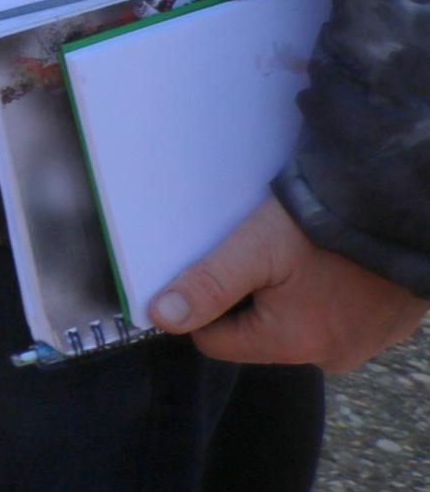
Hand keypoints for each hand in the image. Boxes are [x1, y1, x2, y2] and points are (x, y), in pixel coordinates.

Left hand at [149, 195, 428, 370]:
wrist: (400, 205)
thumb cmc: (328, 223)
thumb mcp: (255, 247)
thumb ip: (208, 284)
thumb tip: (162, 317)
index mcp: (294, 344)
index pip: (216, 343)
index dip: (203, 305)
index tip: (215, 269)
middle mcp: (333, 356)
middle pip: (259, 334)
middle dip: (250, 298)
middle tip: (262, 255)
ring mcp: (367, 344)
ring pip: (298, 325)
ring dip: (290, 295)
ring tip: (299, 254)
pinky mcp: (389, 326)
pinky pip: (338, 317)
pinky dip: (327, 294)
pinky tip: (331, 262)